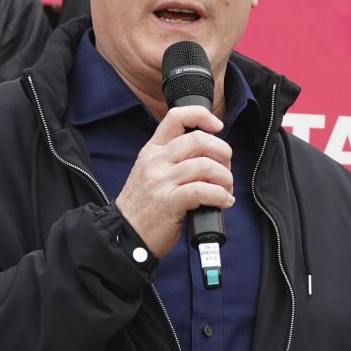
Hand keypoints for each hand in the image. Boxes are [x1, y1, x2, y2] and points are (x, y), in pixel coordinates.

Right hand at [114, 106, 234, 258]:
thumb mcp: (150, 172)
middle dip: (223, 152)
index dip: (202, 116)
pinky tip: (224, 202)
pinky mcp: (170, 202)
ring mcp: (161, 181)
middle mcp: (156, 161)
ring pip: (206, 165)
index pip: (176, 116)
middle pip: (199, 140)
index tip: (217, 127)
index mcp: (152, 150)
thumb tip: (209, 154)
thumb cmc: (144, 206)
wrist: (124, 235)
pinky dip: (221, 196)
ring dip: (225, 178)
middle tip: (226, 168)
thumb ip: (173, 159)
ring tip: (226, 190)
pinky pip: (204, 190)